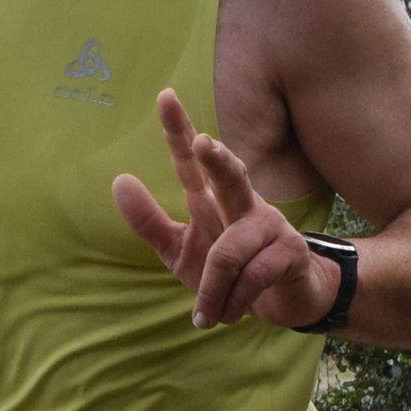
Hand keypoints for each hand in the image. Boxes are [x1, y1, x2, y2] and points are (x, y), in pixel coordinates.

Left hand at [114, 92, 340, 330]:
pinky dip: (233, 302)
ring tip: (205, 315)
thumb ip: (150, 221)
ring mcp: (270, 225)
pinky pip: (254, 276)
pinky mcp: (291, 252)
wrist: (285, 302)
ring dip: (213, 289)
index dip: (178, 130)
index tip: (164, 96)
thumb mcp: (180, 250)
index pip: (191, 162)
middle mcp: (243, 203)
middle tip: (203, 143)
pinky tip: (229, 314)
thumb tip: (119, 180)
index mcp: (212, 198)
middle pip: (229, 175)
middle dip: (217, 160)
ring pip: (230, 251)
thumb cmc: (229, 272)